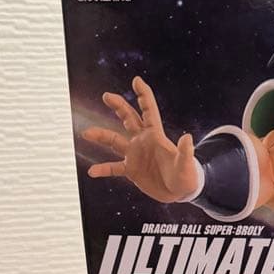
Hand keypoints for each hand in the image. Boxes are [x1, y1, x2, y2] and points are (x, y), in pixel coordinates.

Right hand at [83, 76, 199, 202]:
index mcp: (156, 135)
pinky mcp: (131, 170)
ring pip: (114, 141)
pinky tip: (92, 171)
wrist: (179, 193)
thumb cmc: (186, 177)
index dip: (143, 95)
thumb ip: (185, 151)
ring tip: (86, 133)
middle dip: (118, 106)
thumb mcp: (186, 164)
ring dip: (101, 136)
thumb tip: (187, 138)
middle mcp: (143, 141)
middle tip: (106, 96)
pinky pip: (113, 167)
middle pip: (128, 118)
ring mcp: (135, 154)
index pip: (148, 110)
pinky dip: (103, 169)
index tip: (136, 80)